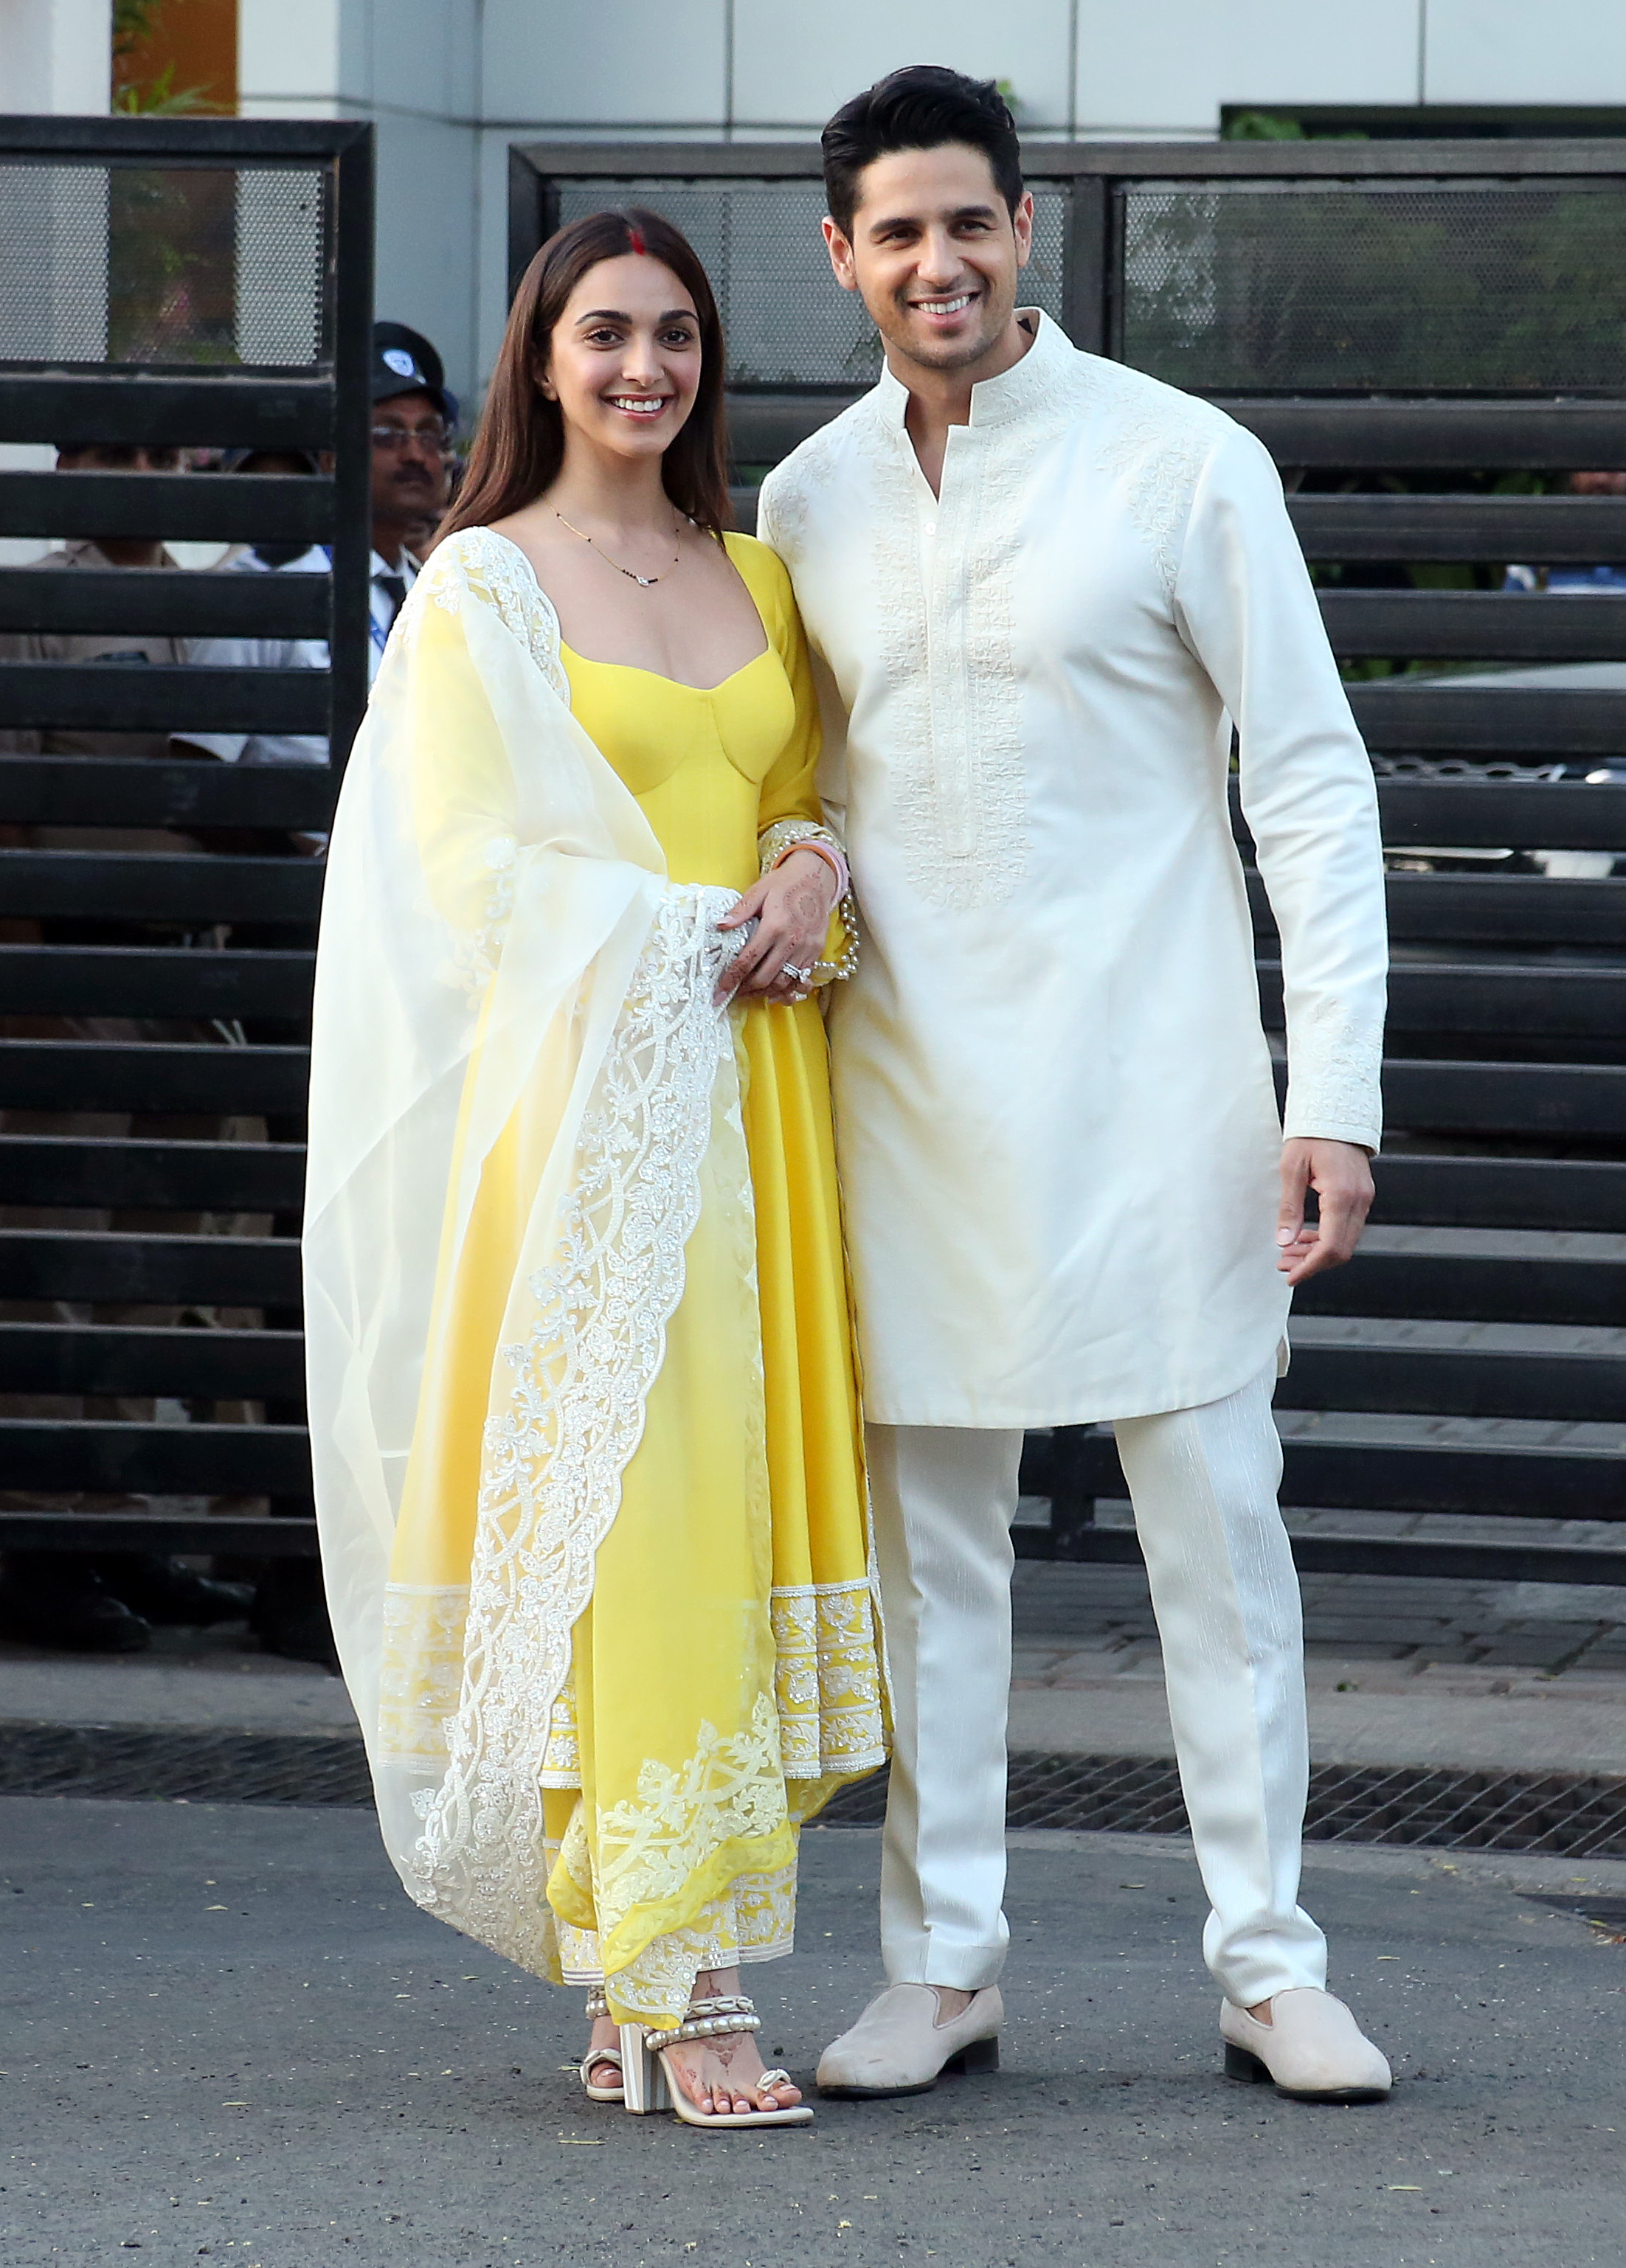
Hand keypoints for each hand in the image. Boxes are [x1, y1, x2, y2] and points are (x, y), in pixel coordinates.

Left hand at [715, 849, 838, 1005]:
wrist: (817, 878)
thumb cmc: (785, 883)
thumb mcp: (759, 891)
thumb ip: (740, 911)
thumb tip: (720, 925)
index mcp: (774, 926)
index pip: (747, 961)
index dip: (731, 980)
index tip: (720, 992)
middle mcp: (792, 941)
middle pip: (765, 978)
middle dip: (746, 991)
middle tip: (734, 994)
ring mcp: (806, 948)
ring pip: (784, 983)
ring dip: (765, 992)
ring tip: (750, 994)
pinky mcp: (816, 951)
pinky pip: (801, 978)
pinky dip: (787, 988)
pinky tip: (774, 992)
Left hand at [1276, 1137, 1373, 1286]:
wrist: (1335, 1113)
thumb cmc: (1311, 1135)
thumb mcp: (1291, 1169)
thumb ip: (1289, 1208)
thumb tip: (1284, 1240)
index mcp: (1342, 1195)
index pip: (1331, 1246)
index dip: (1310, 1267)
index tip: (1291, 1275)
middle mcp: (1359, 1200)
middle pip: (1341, 1250)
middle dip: (1312, 1263)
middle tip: (1284, 1265)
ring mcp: (1364, 1198)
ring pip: (1345, 1241)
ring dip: (1318, 1253)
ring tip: (1289, 1254)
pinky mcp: (1362, 1196)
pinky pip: (1347, 1227)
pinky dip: (1327, 1238)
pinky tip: (1305, 1238)